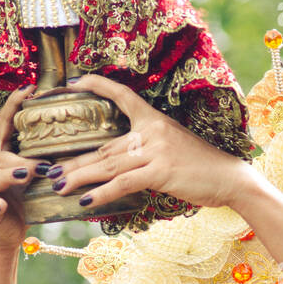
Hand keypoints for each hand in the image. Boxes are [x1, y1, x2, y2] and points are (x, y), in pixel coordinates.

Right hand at [0, 87, 45, 250]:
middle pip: (0, 155)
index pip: (2, 124)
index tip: (29, 88)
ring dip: (11, 175)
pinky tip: (1, 204)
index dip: (13, 105)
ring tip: (27, 175)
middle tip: (44, 165)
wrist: (3, 235)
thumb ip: (36, 159)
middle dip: (21, 159)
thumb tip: (66, 143)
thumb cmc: (18, 202)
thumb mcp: (28, 177)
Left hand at [54, 75, 250, 210]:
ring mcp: (156, 150)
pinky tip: (86, 201)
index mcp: (155, 121)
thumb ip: (149, 152)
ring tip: (59, 185)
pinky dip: (103, 193)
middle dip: (76, 161)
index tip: (75, 82)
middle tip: (51, 171)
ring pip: (108, 164)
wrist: (231, 178)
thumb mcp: (175, 151)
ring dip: (80, 177)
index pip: (123, 96)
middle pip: (105, 147)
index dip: (98, 86)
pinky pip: (123, 183)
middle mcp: (152, 131)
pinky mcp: (160, 171)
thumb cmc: (204, 168)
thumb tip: (122, 165)